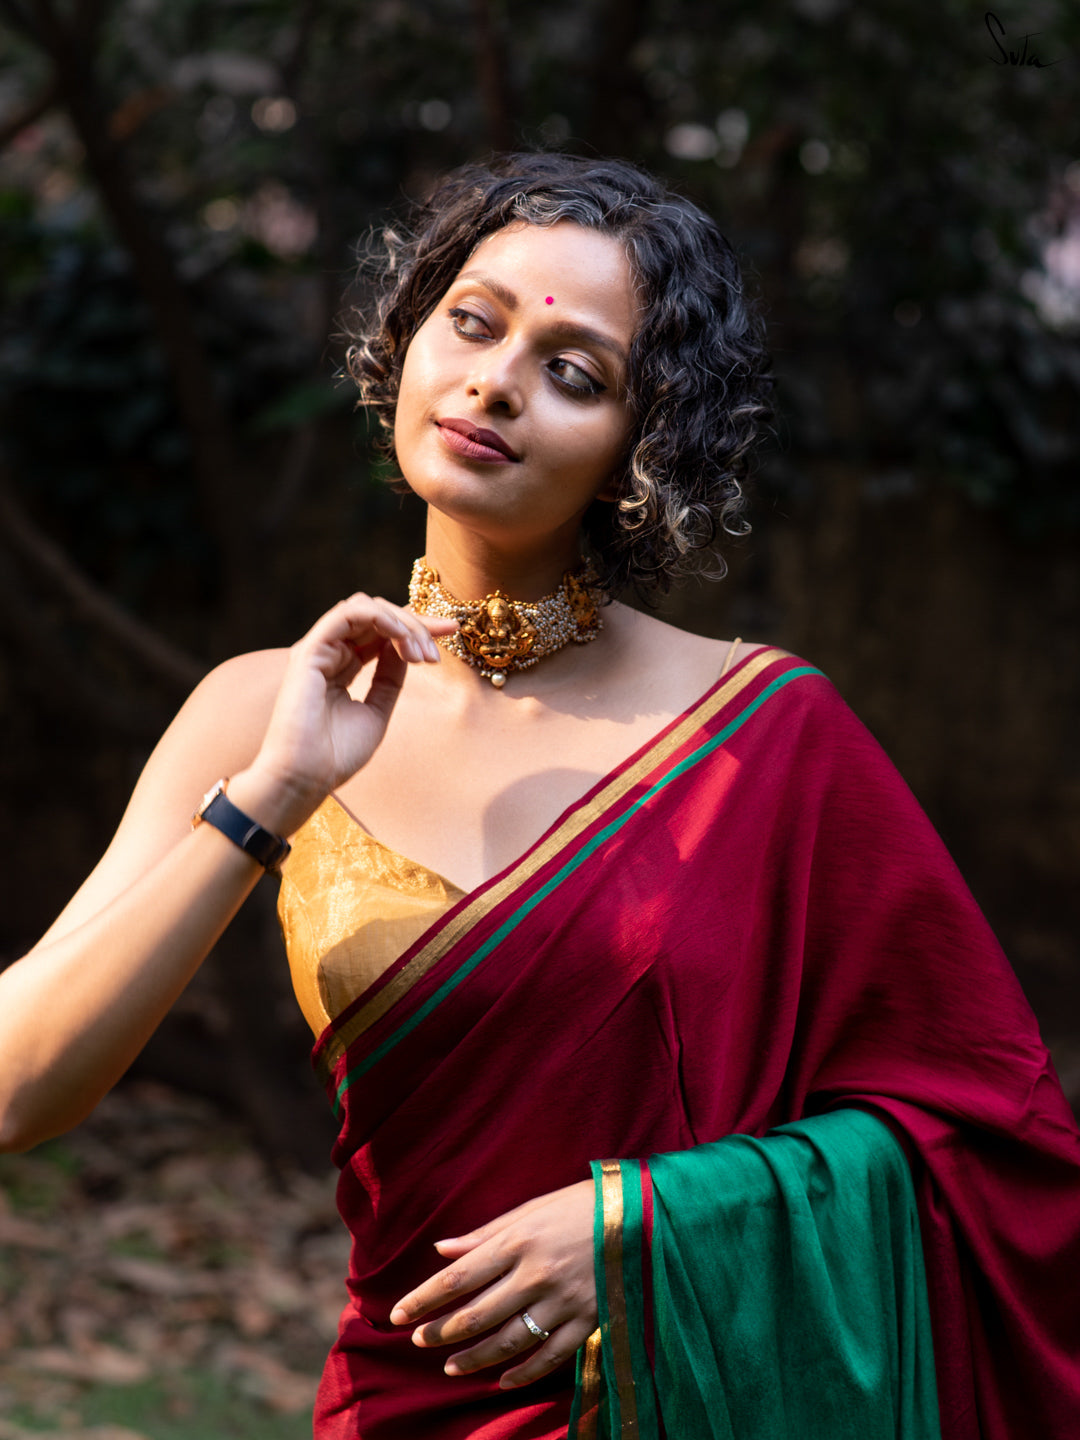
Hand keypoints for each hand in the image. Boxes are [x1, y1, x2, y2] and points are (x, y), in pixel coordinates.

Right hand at [247, 594, 456, 832]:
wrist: (306, 778)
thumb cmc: (336, 755)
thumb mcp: (377, 711)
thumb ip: (390, 678)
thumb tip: (407, 648)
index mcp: (342, 666)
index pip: (381, 632)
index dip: (417, 627)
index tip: (450, 630)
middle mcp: (330, 652)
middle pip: (377, 615)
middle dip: (415, 626)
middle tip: (436, 653)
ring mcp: (318, 649)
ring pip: (365, 608)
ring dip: (401, 624)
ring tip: (420, 654)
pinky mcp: (310, 650)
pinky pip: (347, 614)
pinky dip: (379, 618)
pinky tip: (401, 637)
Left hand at [389, 1180, 596, 1390]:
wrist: (644, 1215)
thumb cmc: (582, 1204)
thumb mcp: (532, 1208)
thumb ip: (486, 1234)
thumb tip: (442, 1251)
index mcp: (518, 1240)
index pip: (458, 1278)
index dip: (423, 1299)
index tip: (397, 1315)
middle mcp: (536, 1274)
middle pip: (476, 1314)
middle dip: (441, 1332)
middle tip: (418, 1342)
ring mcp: (563, 1302)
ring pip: (508, 1341)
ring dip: (475, 1358)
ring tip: (451, 1367)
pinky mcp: (587, 1320)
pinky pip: (550, 1356)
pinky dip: (523, 1373)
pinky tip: (502, 1380)